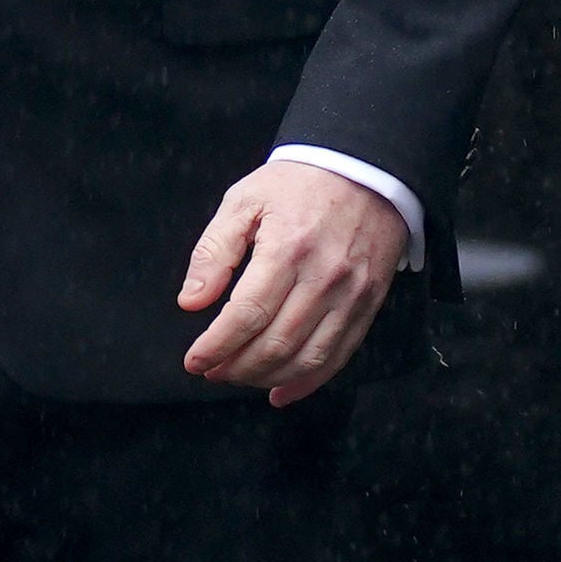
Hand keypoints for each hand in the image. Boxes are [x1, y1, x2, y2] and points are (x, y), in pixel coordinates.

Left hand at [177, 160, 408, 404]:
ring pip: (307, 358)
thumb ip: (214, 252)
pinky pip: (340, 356)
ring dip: (267, 378)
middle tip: (211, 370)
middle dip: (236, 367)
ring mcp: (352, 295)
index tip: (194, 360)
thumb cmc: (297, 183)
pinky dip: (308, 383)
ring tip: (238, 377)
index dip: (217, 345)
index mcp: (288, 249)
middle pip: (276, 343)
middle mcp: (323, 278)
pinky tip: (281, 392)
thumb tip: (191, 302)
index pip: (247, 314)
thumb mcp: (243, 201)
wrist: (364, 169)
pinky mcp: (369, 304)